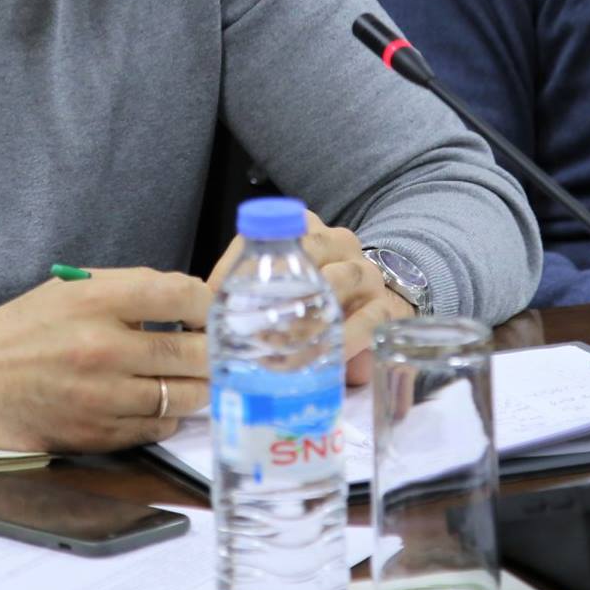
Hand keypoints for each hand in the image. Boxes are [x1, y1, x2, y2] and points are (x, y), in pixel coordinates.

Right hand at [0, 267, 210, 452]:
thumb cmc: (23, 330)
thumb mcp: (73, 289)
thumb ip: (132, 289)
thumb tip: (191, 297)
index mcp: (96, 301)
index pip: (182, 295)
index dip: (207, 302)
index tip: (208, 309)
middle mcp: (102, 349)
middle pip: (194, 351)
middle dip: (213, 348)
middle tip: (215, 346)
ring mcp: (102, 397)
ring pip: (185, 395)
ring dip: (195, 384)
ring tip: (188, 374)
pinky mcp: (98, 434)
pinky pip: (159, 427)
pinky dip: (167, 414)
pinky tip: (155, 399)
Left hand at [206, 209, 416, 385]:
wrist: (373, 299)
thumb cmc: (310, 292)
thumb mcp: (277, 283)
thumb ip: (243, 290)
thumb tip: (204, 316)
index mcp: (305, 229)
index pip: (270, 231)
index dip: (240, 262)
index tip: (216, 294)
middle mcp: (339, 243)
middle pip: (311, 249)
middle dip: (279, 287)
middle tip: (250, 326)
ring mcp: (365, 273)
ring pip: (341, 280)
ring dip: (311, 315)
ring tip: (283, 347)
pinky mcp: (385, 307)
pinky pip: (369, 320)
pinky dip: (345, 341)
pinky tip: (324, 360)